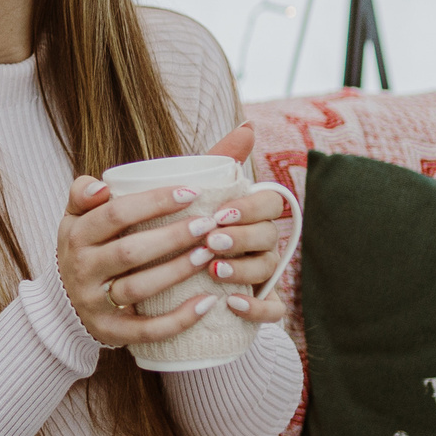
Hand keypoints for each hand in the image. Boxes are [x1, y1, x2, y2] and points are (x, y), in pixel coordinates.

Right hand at [57, 126, 292, 345]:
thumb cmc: (88, 245)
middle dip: (171, 237)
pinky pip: (145, 330)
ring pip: (138, 290)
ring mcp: (94, 303)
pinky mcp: (109, 333)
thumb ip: (94, 186)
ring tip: (210, 255)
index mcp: (77, 232)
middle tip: (210, 224)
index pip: (114, 212)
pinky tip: (207, 304)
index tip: (191, 192)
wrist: (63, 304)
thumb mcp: (81, 213)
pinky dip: (177, 320)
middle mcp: (81, 267)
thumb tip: (104, 178)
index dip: (152, 202)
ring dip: (176, 272)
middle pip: (129, 252)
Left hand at [197, 125, 291, 320]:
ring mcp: (262, 275)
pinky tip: (231, 304)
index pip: (271, 204)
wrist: (163, 276)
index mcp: (251, 214)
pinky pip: (272, 309)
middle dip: (242, 238)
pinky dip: (255, 308)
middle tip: (211, 240)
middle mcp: (263, 243)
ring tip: (214, 271)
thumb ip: (215, 162)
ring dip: (243, 270)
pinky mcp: (258, 305)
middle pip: (269, 236)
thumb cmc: (184, 225)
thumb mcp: (193, 195)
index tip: (220, 212)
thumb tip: (248, 126)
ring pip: (268, 270)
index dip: (250, 208)